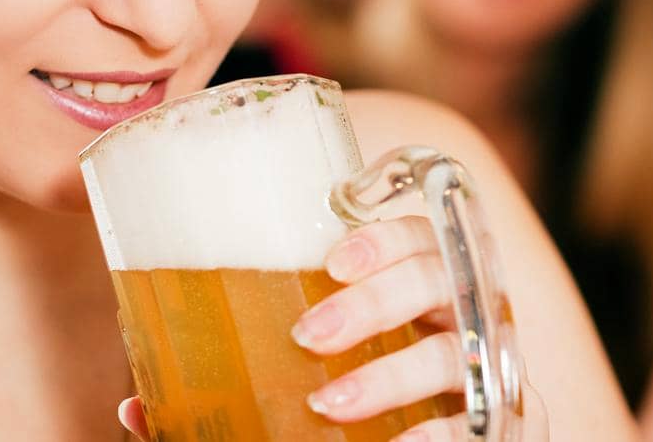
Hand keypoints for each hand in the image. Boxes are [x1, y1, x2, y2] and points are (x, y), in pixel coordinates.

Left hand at [118, 216, 548, 440]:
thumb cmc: (355, 406)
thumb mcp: (296, 382)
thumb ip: (232, 389)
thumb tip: (135, 411)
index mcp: (422, 284)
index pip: (419, 232)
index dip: (384, 235)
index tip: (330, 258)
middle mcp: (467, 314)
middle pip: (442, 277)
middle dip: (378, 298)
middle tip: (308, 333)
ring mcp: (495, 367)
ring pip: (459, 351)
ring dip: (392, 374)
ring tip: (327, 404)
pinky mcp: (517, 423)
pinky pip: (497, 419)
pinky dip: (443, 435)